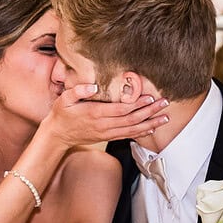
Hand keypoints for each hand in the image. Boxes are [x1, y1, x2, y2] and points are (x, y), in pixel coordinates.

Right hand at [43, 84, 169, 148]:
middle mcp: (104, 125)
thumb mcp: (64, 98)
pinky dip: (141, 132)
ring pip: (133, 129)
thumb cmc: (61, 114)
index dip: (137, 104)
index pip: (121, 109)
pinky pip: (128, 135)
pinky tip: (152, 128)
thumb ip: (78, 91)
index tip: (150, 97)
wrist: (58, 134)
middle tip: (164, 104)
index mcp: (95, 113)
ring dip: (150, 123)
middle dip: (150, 112)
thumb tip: (93, 85)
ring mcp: (107, 132)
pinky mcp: (108, 137)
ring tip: (165, 118)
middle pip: (132, 119)